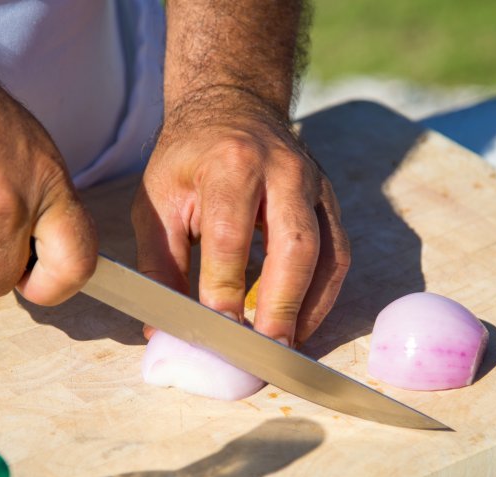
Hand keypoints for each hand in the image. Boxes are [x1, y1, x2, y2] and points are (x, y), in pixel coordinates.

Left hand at [132, 88, 349, 345]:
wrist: (233, 106)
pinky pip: (338, 254)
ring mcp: (315, 184)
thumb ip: (160, 265)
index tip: (216, 331)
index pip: (230, 236)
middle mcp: (282, 171)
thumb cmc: (189, 159)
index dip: (225, 288)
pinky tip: (300, 324)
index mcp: (230, 163)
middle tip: (265, 351)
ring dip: (309, 307)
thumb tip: (163, 330)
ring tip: (285, 348)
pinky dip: (322, 295)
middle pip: (294, 245)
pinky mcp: (331, 201)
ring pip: (327, 253)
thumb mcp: (157, 201)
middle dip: (281, 305)